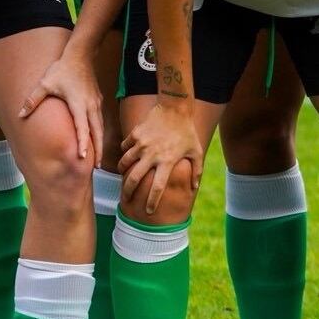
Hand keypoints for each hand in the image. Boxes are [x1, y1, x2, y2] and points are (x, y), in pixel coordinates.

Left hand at [20, 50, 102, 161]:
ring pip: (100, 127)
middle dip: (97, 150)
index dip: (83, 143)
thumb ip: (33, 100)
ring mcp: (96, 103)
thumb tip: (19, 115)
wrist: (81, 55)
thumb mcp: (45, 84)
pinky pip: (99, 120)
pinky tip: (96, 139)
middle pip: (96, 132)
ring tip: (96, 159)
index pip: (82, 128)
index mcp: (78, 104)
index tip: (82, 157)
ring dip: (99, 143)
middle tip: (95, 167)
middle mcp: (90, 106)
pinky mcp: (97, 101)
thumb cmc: (62, 70)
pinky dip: (99, 132)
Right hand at [118, 99, 204, 216]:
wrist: (175, 107)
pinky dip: (124, 153)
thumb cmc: (187, 131)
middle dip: (128, 192)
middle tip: (125, 199)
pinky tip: (127, 155)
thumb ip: (196, 170)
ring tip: (124, 177)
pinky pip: (125, 147)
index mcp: (167, 161)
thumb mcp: (196, 151)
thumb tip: (194, 188)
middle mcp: (152, 155)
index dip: (152, 202)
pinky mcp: (135, 134)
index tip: (148, 212)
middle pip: (134, 179)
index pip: (157, 188)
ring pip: (125, 163)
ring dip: (123, 172)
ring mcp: (141, 144)